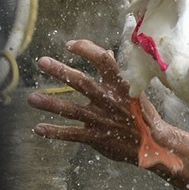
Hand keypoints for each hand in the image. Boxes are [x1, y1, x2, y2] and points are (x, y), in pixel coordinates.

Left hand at [27, 40, 165, 165]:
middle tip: (42, 61)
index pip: (103, 61)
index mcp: (121, 86)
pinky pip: (72, 134)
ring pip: (72, 109)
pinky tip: (39, 128)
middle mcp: (110, 100)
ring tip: (32, 98)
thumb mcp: (135, 91)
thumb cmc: (143, 114)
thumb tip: (106, 53)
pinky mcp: (97, 137)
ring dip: (50, 103)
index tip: (70, 45)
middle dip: (61, 71)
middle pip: (82, 83)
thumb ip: (117, 73)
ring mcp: (102, 120)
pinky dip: (55, 132)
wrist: (156, 144)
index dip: (86, 49)